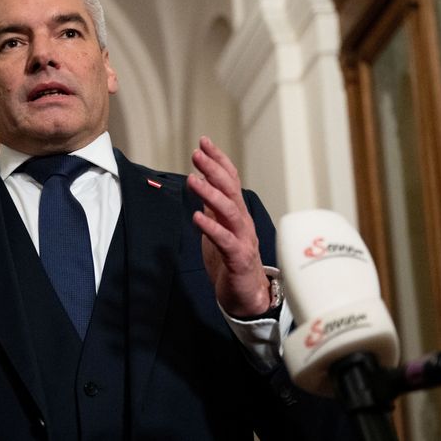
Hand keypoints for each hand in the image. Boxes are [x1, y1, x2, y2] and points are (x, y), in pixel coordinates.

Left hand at [187, 136, 269, 317]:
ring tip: (193, 180)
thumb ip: (213, 208)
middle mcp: (242, 222)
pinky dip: (211, 228)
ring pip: (229, 211)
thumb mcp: (218, 228)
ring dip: (211, 194)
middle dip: (214, 169)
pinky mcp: (238, 259)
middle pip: (230, 189)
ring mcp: (242, 239)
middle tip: (197, 153)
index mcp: (236, 213)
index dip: (218, 160)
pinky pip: (225, 240)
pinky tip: (196, 217)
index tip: (204, 142)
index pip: (230, 180)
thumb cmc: (231, 262)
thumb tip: (201, 184)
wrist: (247, 297)